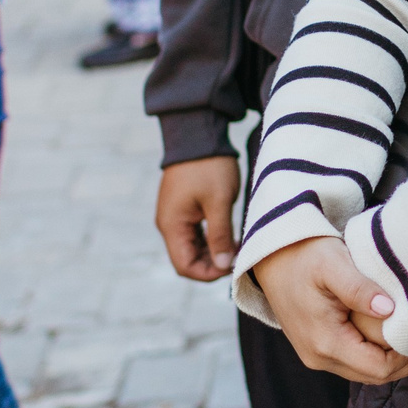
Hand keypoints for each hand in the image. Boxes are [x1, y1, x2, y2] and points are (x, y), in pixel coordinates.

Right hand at [156, 156, 242, 281]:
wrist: (198, 133)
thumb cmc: (209, 167)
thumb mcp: (220, 202)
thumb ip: (220, 235)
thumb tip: (224, 265)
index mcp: (172, 225)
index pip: (184, 266)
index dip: (209, 273)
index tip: (233, 266)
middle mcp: (168, 224)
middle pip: (187, 259)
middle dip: (212, 264)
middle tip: (239, 256)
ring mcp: (174, 216)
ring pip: (191, 248)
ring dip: (212, 252)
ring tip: (237, 247)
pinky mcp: (182, 208)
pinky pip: (193, 234)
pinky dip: (209, 240)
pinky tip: (229, 236)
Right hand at [250, 236, 407, 385]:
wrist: (272, 254)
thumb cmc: (304, 254)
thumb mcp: (334, 263)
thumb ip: (360, 289)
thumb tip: (389, 309)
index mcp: (324, 342)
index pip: (377, 367)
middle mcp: (318, 357)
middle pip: (373, 376)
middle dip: (407, 364)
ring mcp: (315, 354)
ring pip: (364, 371)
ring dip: (395, 362)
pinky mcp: (317, 346)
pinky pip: (354, 361)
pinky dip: (379, 356)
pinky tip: (397, 342)